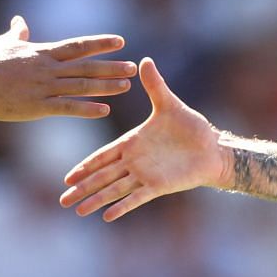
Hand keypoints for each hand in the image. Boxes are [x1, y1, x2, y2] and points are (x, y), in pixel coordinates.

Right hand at [0, 15, 134, 120]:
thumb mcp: (5, 43)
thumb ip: (18, 32)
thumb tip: (19, 19)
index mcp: (43, 53)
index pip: (78, 46)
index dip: (100, 43)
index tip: (120, 41)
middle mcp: (48, 68)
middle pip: (86, 66)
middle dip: (111, 66)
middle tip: (132, 67)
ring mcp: (44, 88)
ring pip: (81, 86)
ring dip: (105, 86)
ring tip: (126, 87)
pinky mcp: (37, 107)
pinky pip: (67, 108)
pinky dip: (86, 109)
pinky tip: (103, 110)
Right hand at [59, 57, 228, 220]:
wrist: (213, 148)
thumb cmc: (192, 128)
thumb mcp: (170, 104)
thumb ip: (155, 86)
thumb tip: (144, 60)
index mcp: (132, 143)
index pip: (102, 156)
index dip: (85, 166)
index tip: (68, 176)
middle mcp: (134, 162)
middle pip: (102, 177)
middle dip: (82, 188)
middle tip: (62, 200)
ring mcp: (145, 176)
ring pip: (114, 190)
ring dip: (96, 200)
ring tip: (78, 211)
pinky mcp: (158, 186)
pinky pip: (136, 198)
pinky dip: (122, 207)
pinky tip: (106, 216)